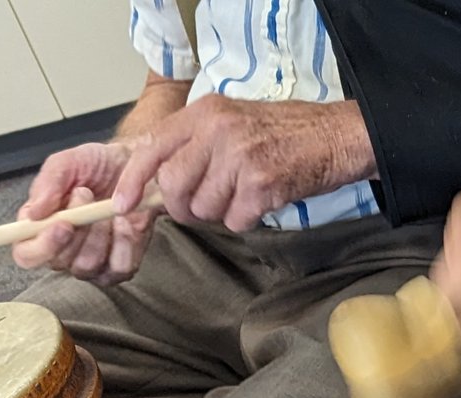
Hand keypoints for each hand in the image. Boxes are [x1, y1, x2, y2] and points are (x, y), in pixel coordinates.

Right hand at [12, 141, 160, 284]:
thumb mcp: (67, 162)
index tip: (63, 224)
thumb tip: (33, 214)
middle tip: (86, 193)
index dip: (41, 247)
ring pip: (87, 265)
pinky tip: (124, 222)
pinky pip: (119, 267)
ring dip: (99, 233)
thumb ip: (47, 184)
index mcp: (39, 228)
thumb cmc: (95, 166)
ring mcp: (89, 262)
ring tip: (104, 205)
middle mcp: (61, 250)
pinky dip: (125, 242)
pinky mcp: (117, 267)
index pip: (26, 255)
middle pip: (58, 262)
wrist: (132, 166)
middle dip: (77, 229)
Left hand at [114, 96, 374, 232]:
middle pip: (174, 186)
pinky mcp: (261, 184)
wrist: (336, 136)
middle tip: (205, 204)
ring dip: (221, 213)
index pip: (153, 147)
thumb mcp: (230, 122)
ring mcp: (240, 156)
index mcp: (205, 112)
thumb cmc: (284, 134)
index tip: (123, 205)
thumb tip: (158, 186)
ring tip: (244, 193)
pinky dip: (247, 220)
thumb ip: (193, 146)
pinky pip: (235, 221)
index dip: (134, 180)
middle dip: (184, 206)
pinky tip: (264, 200)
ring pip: (203, 208)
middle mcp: (218, 130)